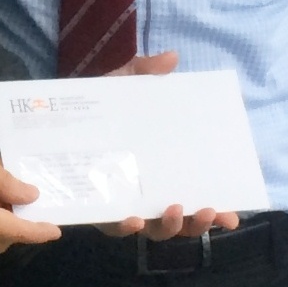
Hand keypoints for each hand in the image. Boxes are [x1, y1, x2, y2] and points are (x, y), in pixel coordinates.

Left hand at [93, 50, 239, 237]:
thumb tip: (171, 57)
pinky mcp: (96, 209)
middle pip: (181, 221)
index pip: (195, 196)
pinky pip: (114, 226)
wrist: (53, 114)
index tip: (234, 213)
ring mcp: (124, 203)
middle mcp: (148, 193)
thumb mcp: (122, 84)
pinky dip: (126, 226)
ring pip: (153, 229)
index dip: (217, 211)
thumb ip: (144, 73)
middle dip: (198, 223)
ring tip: (175, 209)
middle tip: (210, 210)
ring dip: (170, 226)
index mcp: (163, 170)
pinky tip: (135, 219)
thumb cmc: (98, 104)